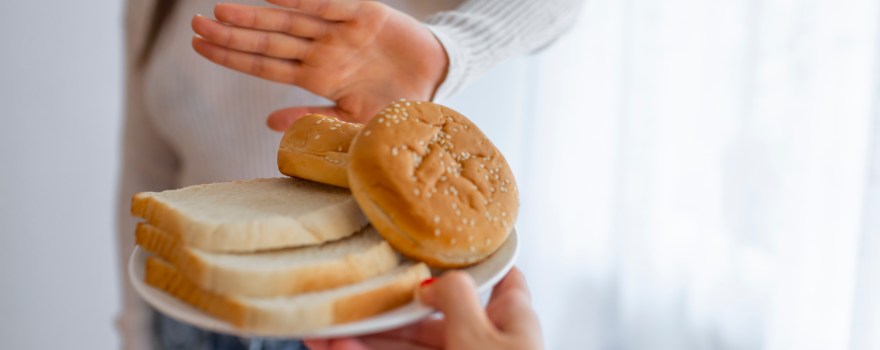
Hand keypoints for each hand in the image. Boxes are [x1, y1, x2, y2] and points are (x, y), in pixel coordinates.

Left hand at [191, 0, 448, 129]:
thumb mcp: (355, 120)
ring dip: (257, 16)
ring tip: (221, 10)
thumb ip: (315, 119)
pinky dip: (304, 1)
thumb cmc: (396, 103)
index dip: (233, 56)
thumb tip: (268, 123)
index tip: (200, 47)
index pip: (265, 66)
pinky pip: (330, 5)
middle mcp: (323, 51)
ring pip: (291, 22)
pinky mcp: (366, 14)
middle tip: (196, 24)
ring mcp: (341, 32)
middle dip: (233, 33)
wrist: (438, 80)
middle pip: (270, 42)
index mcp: (318, 77)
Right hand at [304, 267, 542, 349]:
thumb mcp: (479, 335)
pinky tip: (339, 348)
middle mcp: (484, 343)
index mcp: (510, 320)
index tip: (440, 244)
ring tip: (326, 330)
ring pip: (405, 348)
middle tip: (347, 298)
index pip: (499, 279)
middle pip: (431, 317)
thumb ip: (455, 298)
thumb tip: (431, 280)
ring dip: (366, 337)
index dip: (474, 259)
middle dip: (385, 309)